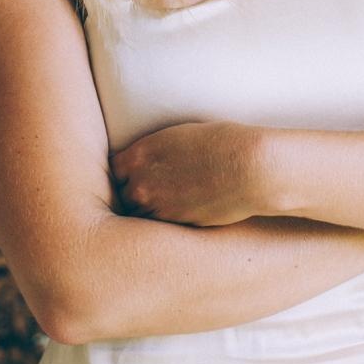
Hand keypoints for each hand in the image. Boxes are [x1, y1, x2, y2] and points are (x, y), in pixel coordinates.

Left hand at [110, 121, 264, 226]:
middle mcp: (142, 183)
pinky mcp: (176, 224)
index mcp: (140, 154)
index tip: (133, 175)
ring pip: (138, 216)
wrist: (249, 167)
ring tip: (163, 207)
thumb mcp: (179, 136)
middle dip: (134, 195)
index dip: (125, 173)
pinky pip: (160, 227)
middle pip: (123, 196)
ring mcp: (157, 207)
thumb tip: (148, 162)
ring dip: (148, 212)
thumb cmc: (222, 143)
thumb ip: (155, 152)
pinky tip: (179, 214)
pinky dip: (165, 223)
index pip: (114, 170)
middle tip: (150, 193)